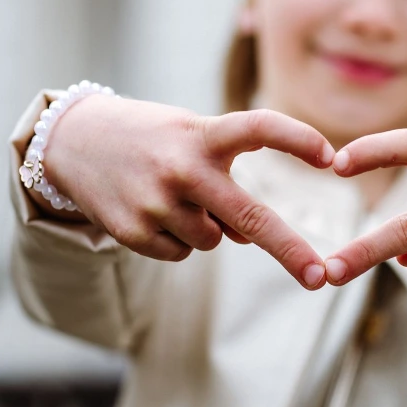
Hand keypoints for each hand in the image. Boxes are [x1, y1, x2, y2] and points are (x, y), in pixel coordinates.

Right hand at [42, 97, 333, 288]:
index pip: (258, 128)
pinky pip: (180, 253)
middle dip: (289, 250)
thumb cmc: (152, 139)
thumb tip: (247, 238)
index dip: (296, 139)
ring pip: (213, 239)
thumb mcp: (191, 139)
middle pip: (249, 216)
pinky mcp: (133, 232)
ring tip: (172, 193)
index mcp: (202, 134)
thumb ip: (225, 181)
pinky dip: (176, 239)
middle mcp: (182, 168)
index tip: (332, 157)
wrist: (74, 141)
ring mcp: (156, 203)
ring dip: (206, 226)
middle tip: (320, 278)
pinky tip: (152, 210)